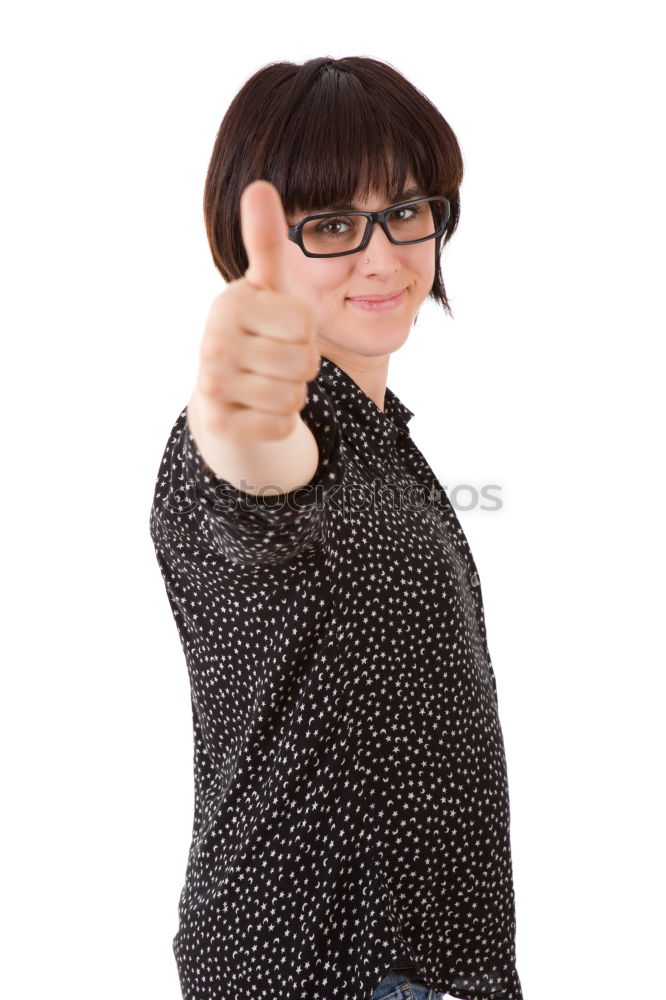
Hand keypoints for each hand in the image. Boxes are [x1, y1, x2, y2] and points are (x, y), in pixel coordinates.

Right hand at [193, 180, 320, 443]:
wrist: (228, 391)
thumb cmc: (260, 330)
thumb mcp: (268, 287)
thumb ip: (266, 241)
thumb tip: (259, 185)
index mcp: (230, 303)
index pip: (305, 324)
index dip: (307, 332)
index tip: (283, 330)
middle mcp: (213, 342)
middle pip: (303, 362)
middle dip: (302, 366)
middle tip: (278, 359)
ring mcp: (212, 384)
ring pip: (293, 396)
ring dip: (293, 394)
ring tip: (269, 382)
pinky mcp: (219, 422)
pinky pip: (281, 426)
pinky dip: (281, 422)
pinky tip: (260, 408)